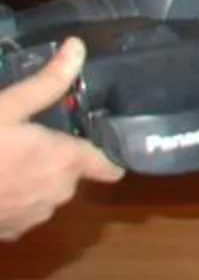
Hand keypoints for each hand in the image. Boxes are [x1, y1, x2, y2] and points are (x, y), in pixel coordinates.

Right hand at [0, 39, 123, 238]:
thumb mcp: (6, 107)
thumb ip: (47, 82)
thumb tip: (77, 47)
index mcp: (66, 162)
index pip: (109, 165)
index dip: (108, 153)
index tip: (101, 138)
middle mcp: (58, 194)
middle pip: (73, 174)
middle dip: (58, 159)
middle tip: (33, 138)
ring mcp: (33, 218)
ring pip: (46, 193)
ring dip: (35, 179)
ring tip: (7, 159)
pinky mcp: (10, 232)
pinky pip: (23, 210)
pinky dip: (14, 198)